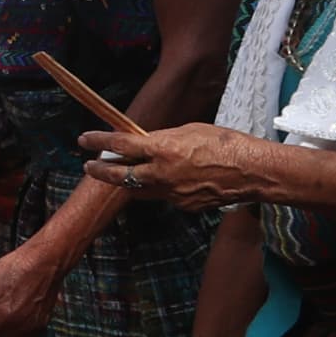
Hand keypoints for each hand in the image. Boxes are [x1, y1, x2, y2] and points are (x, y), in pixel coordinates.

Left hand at [81, 121, 275, 216]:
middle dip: (101, 171)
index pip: (121, 145)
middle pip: (120, 175)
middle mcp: (161, 174)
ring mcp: (171, 193)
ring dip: (128, 182)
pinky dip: (160, 188)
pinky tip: (169, 180)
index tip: (84, 140)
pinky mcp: (183, 205)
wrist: (251, 171)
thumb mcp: (189, 131)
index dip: (99, 142)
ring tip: (121, 174)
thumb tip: (148, 143)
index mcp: (162, 149)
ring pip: (139, 190)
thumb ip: (164, 138)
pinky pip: (164, 196)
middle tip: (89, 167)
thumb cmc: (224, 143)